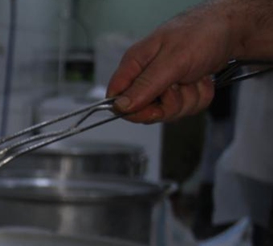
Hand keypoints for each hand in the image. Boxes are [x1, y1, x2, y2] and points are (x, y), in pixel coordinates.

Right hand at [107, 1, 236, 122]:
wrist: (231, 29)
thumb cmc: (201, 34)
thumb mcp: (172, 61)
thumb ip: (145, 85)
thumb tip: (120, 106)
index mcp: (135, 65)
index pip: (118, 99)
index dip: (133, 111)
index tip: (154, 109)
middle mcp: (146, 76)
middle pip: (145, 111)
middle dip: (169, 104)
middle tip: (180, 85)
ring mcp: (164, 85)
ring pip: (169, 112)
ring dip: (188, 98)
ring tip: (194, 77)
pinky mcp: (182, 90)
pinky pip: (187, 108)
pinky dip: (199, 97)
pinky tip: (202, 79)